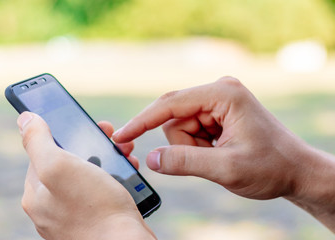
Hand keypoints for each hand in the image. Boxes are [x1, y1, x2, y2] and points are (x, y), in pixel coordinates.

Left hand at [17, 112, 154, 239]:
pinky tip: (127, 175)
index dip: (67, 134)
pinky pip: (102, 191)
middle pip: (71, 163)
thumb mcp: (60, 166)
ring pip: (90, 176)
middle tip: (113, 138)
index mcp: (37, 194)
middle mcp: (52, 207)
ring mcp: (74, 215)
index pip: (45, 153)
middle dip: (93, 146)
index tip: (87, 126)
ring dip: (108, 160)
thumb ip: (38, 141)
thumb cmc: (95, 208)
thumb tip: (25, 119)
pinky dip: (116, 179)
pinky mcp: (95, 220)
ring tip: (126, 155)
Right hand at [113, 77, 334, 230]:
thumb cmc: (271, 167)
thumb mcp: (227, 168)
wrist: (296, 171)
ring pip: (180, 127)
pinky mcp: (216, 113)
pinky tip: (219, 152)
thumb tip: (150, 158)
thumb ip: (185, 162)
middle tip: (209, 160)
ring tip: (218, 157)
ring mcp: (217, 102)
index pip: (170, 104)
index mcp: (223, 94)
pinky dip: (198, 148)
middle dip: (184, 145)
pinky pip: (191, 131)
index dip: (142, 121)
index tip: (121, 135)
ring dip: (192, 149)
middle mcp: (218, 91)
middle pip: (174, 118)